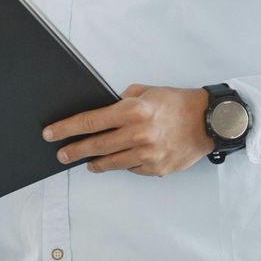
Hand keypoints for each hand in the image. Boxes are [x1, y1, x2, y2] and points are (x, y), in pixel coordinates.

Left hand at [44, 85, 211, 176]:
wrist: (211, 121)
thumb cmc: (178, 103)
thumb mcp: (147, 92)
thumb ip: (122, 100)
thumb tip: (102, 111)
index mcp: (133, 111)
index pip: (90, 121)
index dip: (66, 129)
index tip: (50, 134)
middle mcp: (139, 134)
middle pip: (96, 145)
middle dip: (73, 150)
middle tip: (60, 154)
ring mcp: (148, 154)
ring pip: (111, 162)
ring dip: (95, 162)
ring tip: (85, 162)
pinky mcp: (157, 169)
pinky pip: (132, 169)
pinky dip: (123, 164)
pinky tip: (119, 161)